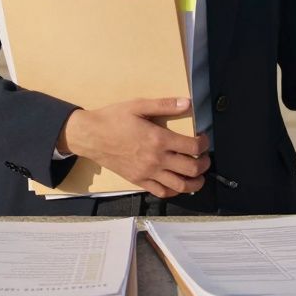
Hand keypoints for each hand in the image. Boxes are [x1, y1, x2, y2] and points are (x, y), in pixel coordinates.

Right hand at [59, 97, 209, 198]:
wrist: (90, 136)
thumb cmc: (113, 118)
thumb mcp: (138, 105)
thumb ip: (164, 105)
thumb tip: (187, 103)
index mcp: (158, 139)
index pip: (192, 147)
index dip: (204, 144)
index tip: (204, 139)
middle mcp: (156, 159)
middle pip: (191, 169)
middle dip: (204, 164)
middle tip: (205, 158)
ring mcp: (148, 173)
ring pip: (180, 186)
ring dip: (195, 183)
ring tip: (199, 176)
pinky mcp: (139, 181)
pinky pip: (162, 192)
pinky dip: (175, 191)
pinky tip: (178, 184)